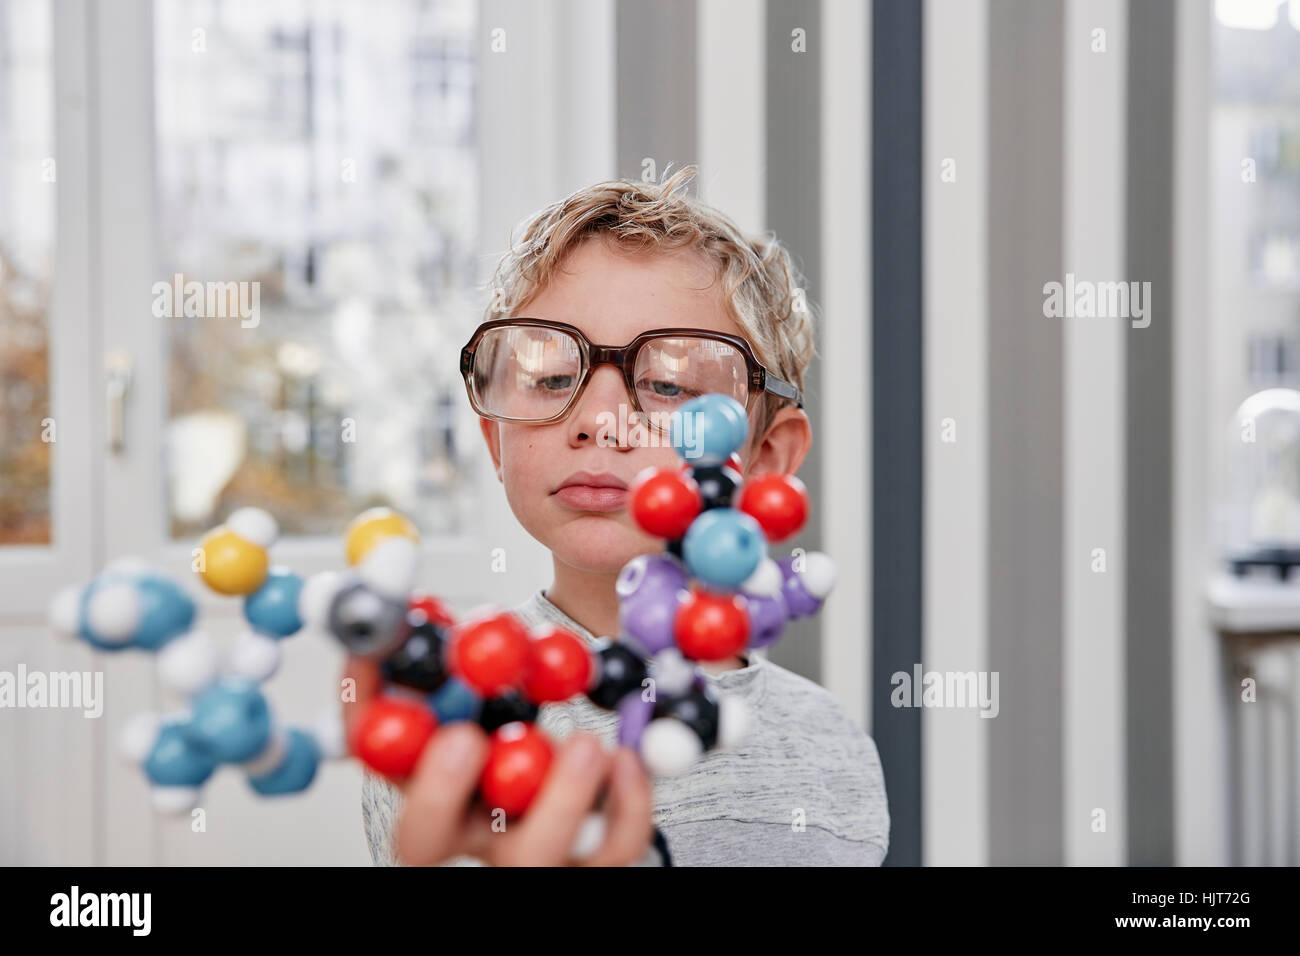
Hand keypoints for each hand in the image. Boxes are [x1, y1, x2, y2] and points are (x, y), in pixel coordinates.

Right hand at [343, 654, 654, 865]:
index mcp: (425, 771)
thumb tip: (426, 604)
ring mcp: (527, 849)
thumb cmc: (524, 708)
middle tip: (463, 739)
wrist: (592, 749)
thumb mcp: (491, 669)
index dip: (366, 714)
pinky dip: (625, 803)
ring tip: (586, 743)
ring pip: (528, 856)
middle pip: (424, 838)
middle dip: (434, 790)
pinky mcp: (592, 860)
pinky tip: (627, 758)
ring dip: (556, 798)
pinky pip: (609, 851)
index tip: (378, 664)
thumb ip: (462, 644)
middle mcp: (467, 823)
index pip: (373, 753)